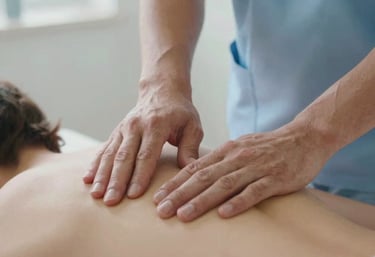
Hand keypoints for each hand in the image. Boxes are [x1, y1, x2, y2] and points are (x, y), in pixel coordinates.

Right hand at [83, 79, 202, 205]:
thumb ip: (190, 147)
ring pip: (110, 154)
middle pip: (124, 157)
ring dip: (102, 175)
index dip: (139, 175)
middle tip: (111, 201)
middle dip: (116, 181)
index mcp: (156, 125)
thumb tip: (189, 168)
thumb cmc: (180, 112)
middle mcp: (136, 126)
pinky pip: (103, 148)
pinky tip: (87, 179)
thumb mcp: (192, 126)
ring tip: (96, 195)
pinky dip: (95, 164)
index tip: (133, 194)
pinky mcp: (117, 132)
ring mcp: (123, 128)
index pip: (146, 154)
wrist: (162, 91)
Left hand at [153, 122, 333, 221]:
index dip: (175, 183)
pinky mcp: (275, 178)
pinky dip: (238, 202)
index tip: (158, 197)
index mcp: (227, 150)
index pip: (195, 168)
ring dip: (202, 201)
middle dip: (180, 194)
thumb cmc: (270, 146)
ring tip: (183, 215)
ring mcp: (256, 167)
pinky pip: (254, 191)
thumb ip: (222, 160)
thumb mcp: (241, 147)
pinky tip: (223, 214)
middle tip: (161, 210)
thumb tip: (199, 174)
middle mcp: (238, 157)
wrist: (305, 137)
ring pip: (224, 184)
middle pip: (204, 177)